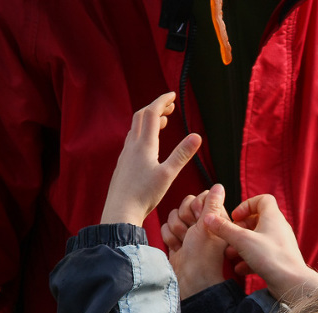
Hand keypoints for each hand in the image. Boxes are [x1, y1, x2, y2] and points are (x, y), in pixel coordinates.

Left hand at [100, 92, 201, 225]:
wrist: (120, 211)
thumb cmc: (144, 195)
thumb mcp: (168, 175)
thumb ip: (182, 154)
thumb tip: (197, 136)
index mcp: (144, 145)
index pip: (152, 113)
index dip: (162, 101)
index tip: (172, 95)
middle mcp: (132, 146)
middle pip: (142, 117)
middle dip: (156, 107)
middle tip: (170, 106)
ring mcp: (126, 155)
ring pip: (136, 128)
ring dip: (149, 120)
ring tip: (163, 122)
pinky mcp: (123, 165)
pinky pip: (133, 140)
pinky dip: (143, 133)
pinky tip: (149, 144)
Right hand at [165, 184, 229, 299]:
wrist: (189, 281)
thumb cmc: (204, 254)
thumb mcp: (210, 225)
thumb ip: (212, 203)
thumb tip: (218, 186)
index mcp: (217, 218)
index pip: (201, 196)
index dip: (196, 205)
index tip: (199, 217)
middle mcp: (203, 225)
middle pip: (185, 204)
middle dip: (184, 218)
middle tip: (190, 232)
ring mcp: (188, 234)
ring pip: (173, 216)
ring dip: (176, 229)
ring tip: (184, 242)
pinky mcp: (176, 242)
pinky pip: (166, 228)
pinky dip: (170, 238)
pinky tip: (177, 249)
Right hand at [203, 194, 317, 303]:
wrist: (291, 283)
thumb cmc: (271, 258)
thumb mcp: (242, 240)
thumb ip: (224, 229)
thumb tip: (208, 218)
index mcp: (273, 217)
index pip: (262, 199)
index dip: (246, 205)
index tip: (235, 217)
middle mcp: (278, 228)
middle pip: (257, 220)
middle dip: (240, 228)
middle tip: (230, 236)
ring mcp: (279, 244)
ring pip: (257, 239)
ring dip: (242, 245)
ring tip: (230, 254)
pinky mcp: (278, 259)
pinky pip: (262, 254)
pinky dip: (249, 259)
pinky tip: (240, 269)